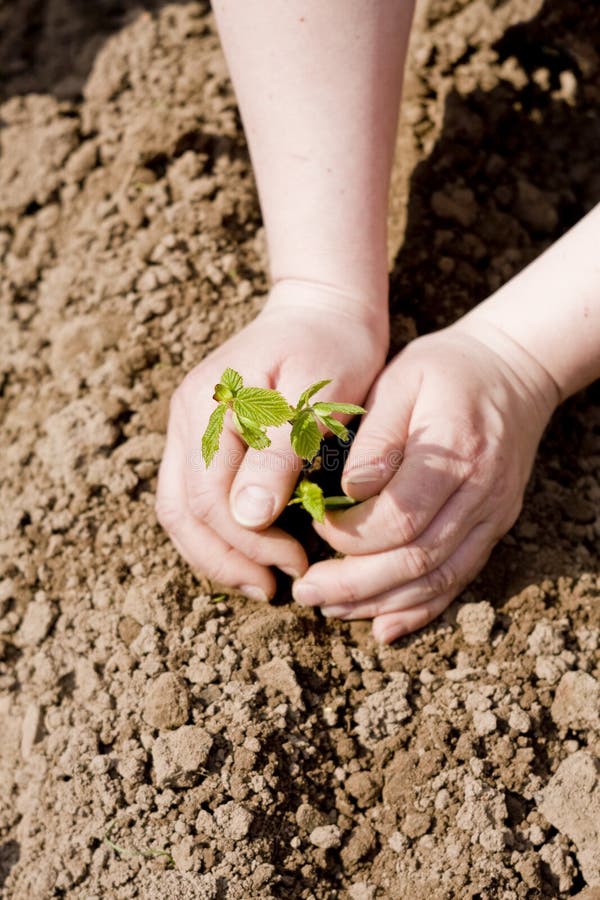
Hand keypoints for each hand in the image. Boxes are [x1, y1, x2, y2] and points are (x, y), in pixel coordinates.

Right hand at [156, 281, 387, 600]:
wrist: (323, 309)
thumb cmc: (332, 349)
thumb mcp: (315, 396)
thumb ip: (279, 452)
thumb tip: (246, 517)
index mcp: (210, 405)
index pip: (209, 499)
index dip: (248, 544)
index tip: (296, 564)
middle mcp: (187, 417)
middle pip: (181, 511)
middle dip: (226, 560)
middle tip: (273, 589)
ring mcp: (188, 425)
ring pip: (178, 509)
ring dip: (215, 554)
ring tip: (259, 581)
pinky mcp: (202, 434)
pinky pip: (191, 495)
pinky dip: (215, 532)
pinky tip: (249, 551)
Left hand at [292, 317, 558, 641]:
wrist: (513, 370)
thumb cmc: (444, 370)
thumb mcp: (402, 379)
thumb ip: (376, 437)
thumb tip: (350, 490)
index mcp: (454, 454)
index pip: (401, 518)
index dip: (352, 536)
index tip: (316, 529)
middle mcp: (480, 494)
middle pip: (417, 561)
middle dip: (355, 585)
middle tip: (305, 590)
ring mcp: (492, 516)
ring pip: (438, 580)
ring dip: (381, 603)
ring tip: (330, 608)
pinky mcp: (493, 527)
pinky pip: (459, 580)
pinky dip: (420, 608)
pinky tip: (383, 626)